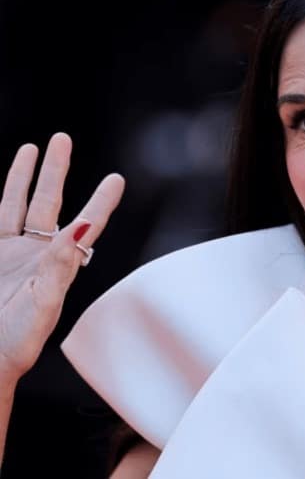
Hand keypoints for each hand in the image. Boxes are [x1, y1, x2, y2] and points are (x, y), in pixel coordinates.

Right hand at [0, 133, 123, 383]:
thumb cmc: (16, 343)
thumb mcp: (42, 304)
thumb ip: (60, 266)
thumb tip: (85, 227)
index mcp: (60, 265)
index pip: (87, 225)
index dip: (101, 202)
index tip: (116, 180)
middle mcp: (40, 254)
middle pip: (49, 202)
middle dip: (56, 170)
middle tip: (61, 139)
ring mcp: (14, 253)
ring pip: (20, 205)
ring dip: (26, 176)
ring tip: (32, 147)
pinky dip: (4, 197)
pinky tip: (9, 180)